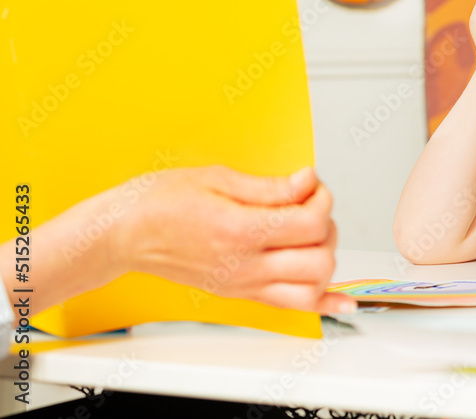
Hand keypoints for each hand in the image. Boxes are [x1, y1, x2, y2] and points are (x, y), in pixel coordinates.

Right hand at [112, 166, 355, 314]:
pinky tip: (343, 303)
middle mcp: (244, 265)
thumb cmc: (159, 202)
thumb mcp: (216, 178)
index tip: (309, 182)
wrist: (123, 234)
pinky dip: (324, 305)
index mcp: (239, 231)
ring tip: (310, 236)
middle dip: (326, 227)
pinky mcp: (241, 294)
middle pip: (319, 258)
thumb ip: (270, 186)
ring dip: (324, 260)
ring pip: (311, 288)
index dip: (321, 196)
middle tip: (309, 207)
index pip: (310, 222)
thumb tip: (307, 182)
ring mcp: (243, 285)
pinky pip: (292, 308)